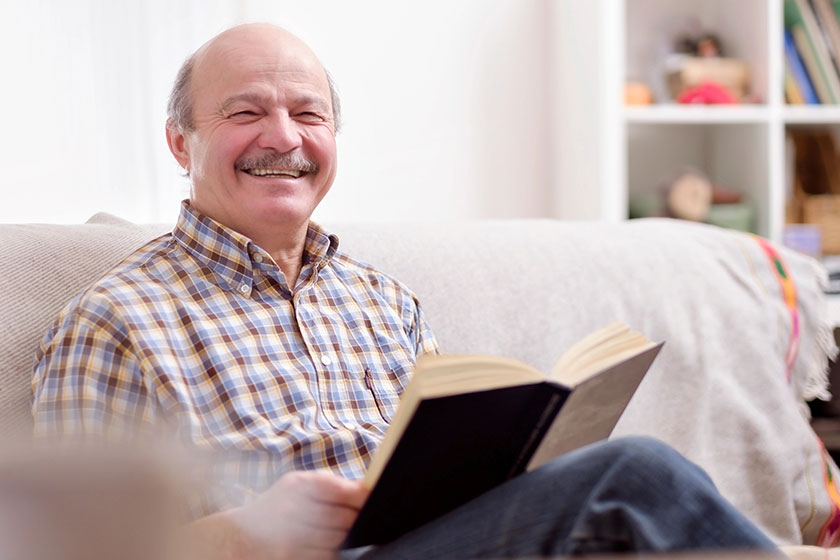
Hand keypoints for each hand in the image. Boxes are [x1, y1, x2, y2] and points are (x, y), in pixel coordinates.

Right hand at [232, 470, 368, 559]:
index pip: (339, 490)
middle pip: (343, 518)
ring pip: (337, 540)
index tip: (367, 499)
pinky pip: (326, 557)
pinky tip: (317, 545)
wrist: (240, 537)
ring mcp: (290, 538)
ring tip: (326, 531)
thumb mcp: (298, 486)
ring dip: (340, 537)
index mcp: (296, 487)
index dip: (359, 496)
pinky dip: (328, 552)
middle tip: (347, 518)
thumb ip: (331, 484)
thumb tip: (367, 487)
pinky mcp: (291, 558)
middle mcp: (291, 511)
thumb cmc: (277, 507)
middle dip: (351, 519)